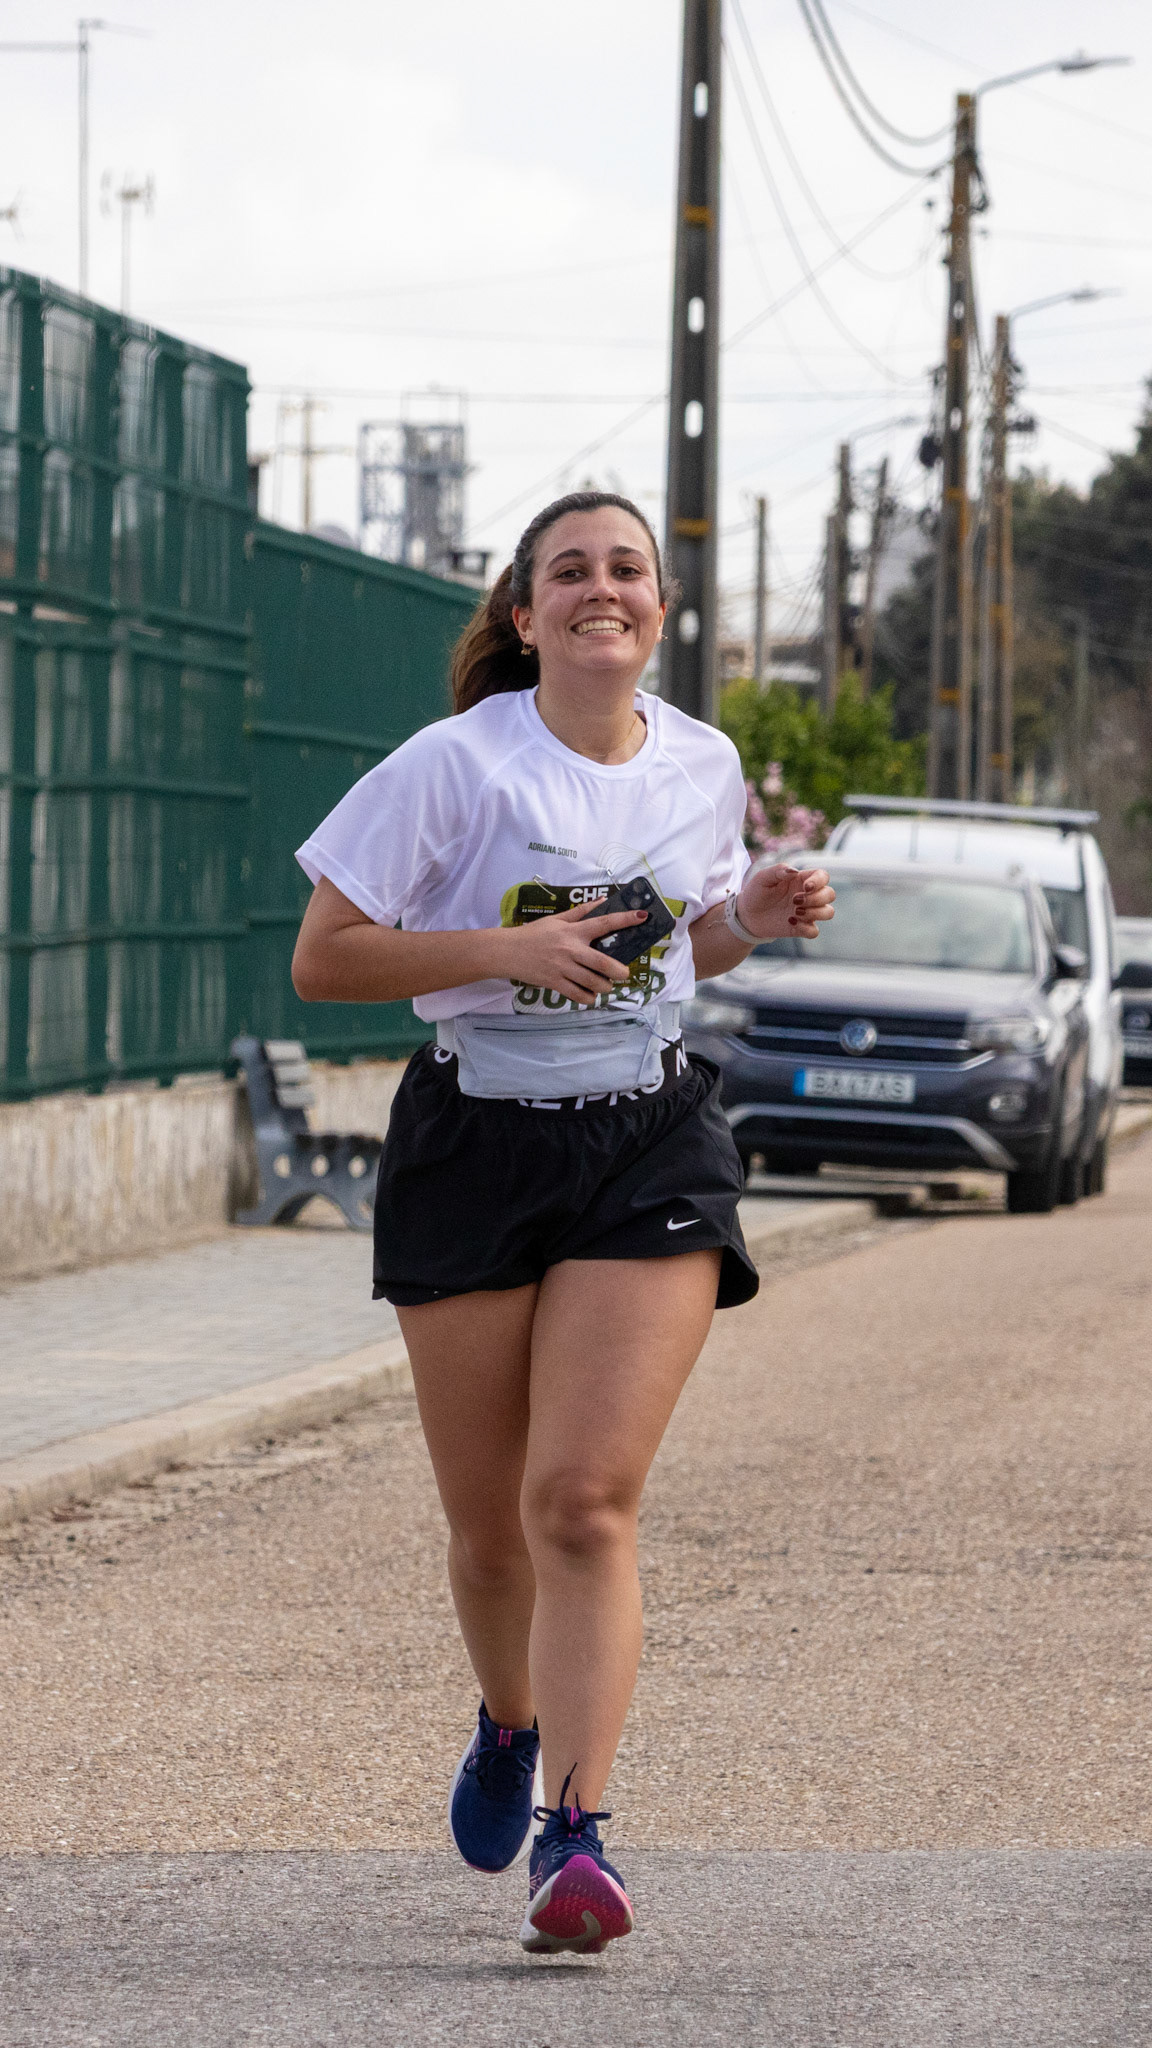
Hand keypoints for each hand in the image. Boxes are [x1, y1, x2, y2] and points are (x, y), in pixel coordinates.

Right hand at [498, 898, 648, 1005]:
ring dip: (604, 987)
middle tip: (623, 974)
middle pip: (603, 963)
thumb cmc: (533, 935)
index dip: (625, 920)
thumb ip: (581, 912)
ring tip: (606, 986)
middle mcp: (570, 949)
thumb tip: (603, 900)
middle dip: (619, 972)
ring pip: (593, 982)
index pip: (603, 923)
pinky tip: (590, 995)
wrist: (507, 952)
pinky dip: (588, 997)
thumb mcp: (556, 919)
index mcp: (573, 931)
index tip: (642, 917)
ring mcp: (562, 968)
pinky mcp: (554, 983)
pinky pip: (577, 995)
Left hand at [737, 863, 835, 940]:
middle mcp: (808, 896)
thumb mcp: (763, 877)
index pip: (823, 876)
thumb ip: (778, 870)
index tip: (805, 887)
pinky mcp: (800, 928)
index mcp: (801, 880)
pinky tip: (791, 923)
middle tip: (794, 901)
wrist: (747, 915)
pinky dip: (806, 928)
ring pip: (828, 912)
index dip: (820, 881)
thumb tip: (794, 872)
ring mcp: (806, 912)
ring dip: (815, 913)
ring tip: (795, 912)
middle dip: (816, 898)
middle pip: (830, 894)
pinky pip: (814, 931)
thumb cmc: (756, 892)